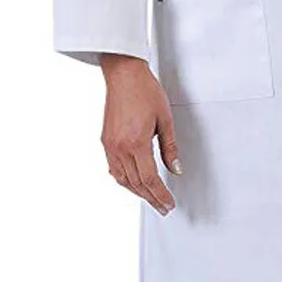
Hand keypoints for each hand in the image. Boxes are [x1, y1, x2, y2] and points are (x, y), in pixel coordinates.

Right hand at [99, 54, 181, 214]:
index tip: (168, 204)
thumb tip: (176, 168)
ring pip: (123, 179)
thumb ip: (170, 147)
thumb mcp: (165, 119)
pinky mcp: (105, 140)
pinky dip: (124, 180)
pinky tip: (133, 182)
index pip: (150, 179)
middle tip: (163, 207)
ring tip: (151, 198)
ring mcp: (110, 145)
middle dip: (151, 198)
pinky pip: (114, 169)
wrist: (123, 74)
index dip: (160, 195)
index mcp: (136, 143)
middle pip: (136, 183)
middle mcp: (120, 147)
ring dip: (137, 192)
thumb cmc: (144, 90)